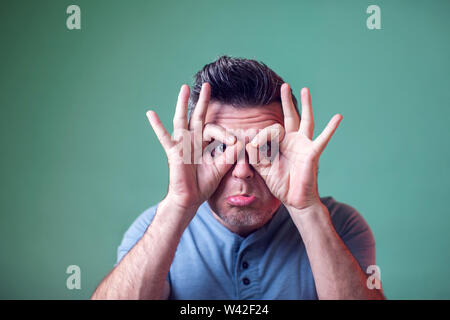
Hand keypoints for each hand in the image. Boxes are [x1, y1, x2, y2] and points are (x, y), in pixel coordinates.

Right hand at [146, 83, 242, 215]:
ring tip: (184, 88)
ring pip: (182, 119)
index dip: (225, 133)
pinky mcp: (173, 151)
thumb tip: (242, 141)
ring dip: (183, 104)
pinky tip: (150, 113)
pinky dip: (157, 125)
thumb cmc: (204, 184)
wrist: (191, 198)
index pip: (215, 129)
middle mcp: (193, 140)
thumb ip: (230, 154)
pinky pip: (164, 137)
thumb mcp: (221, 167)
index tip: (234, 141)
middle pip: (198, 116)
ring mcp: (182, 144)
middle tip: (207, 85)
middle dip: (203, 101)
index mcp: (204, 143)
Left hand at [246, 84, 342, 211]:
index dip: (260, 137)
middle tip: (283, 86)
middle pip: (290, 116)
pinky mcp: (312, 153)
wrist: (295, 200)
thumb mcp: (263, 168)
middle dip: (286, 102)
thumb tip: (247, 141)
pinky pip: (322, 139)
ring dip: (306, 105)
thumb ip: (254, 155)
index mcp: (281, 143)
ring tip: (305, 89)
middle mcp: (293, 141)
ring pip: (305, 121)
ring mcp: (304, 145)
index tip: (252, 147)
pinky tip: (338, 117)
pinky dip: (331, 128)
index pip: (270, 130)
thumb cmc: (281, 184)